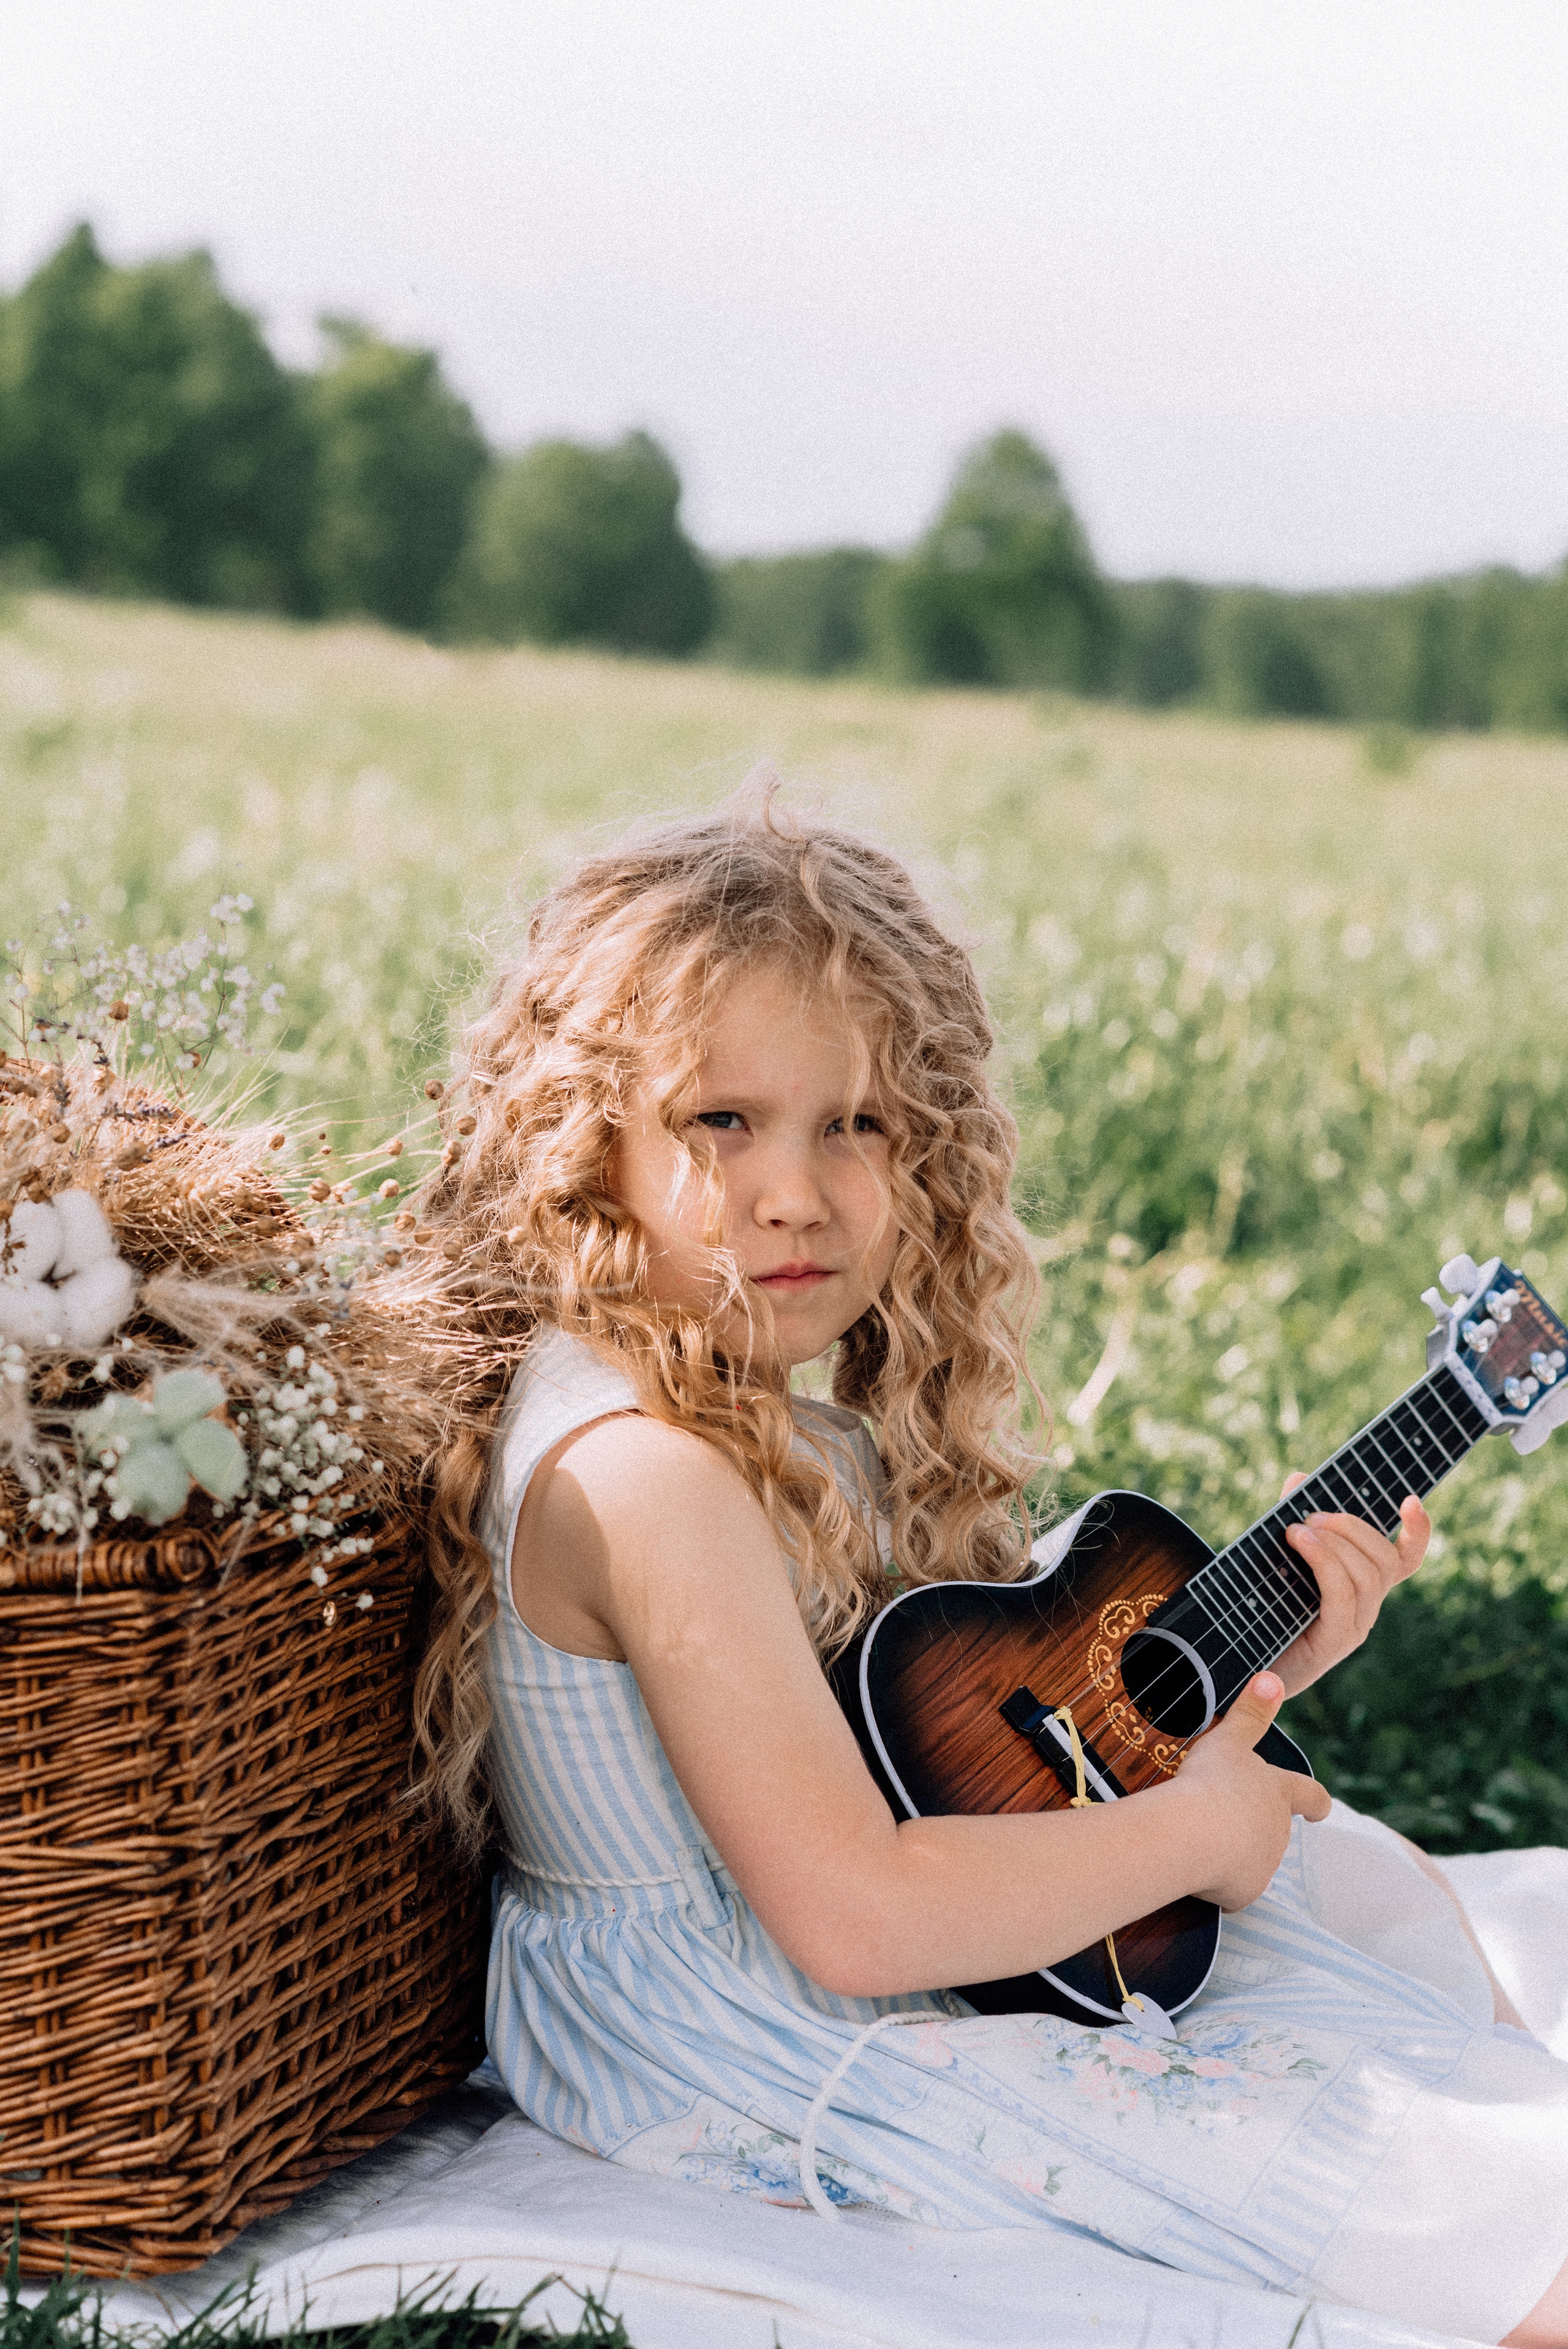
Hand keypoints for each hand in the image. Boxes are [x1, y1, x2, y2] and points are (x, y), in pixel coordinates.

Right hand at [1173, 1672, 1331, 1910]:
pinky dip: (1216, 1881)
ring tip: (1199, 1837)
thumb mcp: (1228, 1741)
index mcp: (1280, 1793)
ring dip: (1231, 1852)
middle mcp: (1279, 1830)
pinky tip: (1195, 1865)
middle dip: (1252, 1828)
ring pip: (1249, 1859)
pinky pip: (1230, 1888)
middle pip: (1272, 1830)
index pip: (1311, 1796)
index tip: (1321, 1810)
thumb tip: (1272, 1677)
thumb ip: (1252, 1713)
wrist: (1193, 1833)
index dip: (1316, 1801)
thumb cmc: (1210, 1782)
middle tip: (1221, 1818)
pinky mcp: (1246, 1892)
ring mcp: (1265, 1864)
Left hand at [1271, 1472, 1428, 1697]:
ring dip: (1333, 1542)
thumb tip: (1299, 1477)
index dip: (1418, 1531)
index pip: (1405, 1560)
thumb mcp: (1281, 1557)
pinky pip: (1341, 1595)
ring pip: (1367, 1575)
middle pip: (1386, 1560)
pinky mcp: (1334, 1641)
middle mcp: (1368, 1608)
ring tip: (1297, 1529)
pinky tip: (1298, 1541)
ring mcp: (1355, 1628)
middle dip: (1352, 1526)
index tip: (1410, 1499)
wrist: (1241, 1665)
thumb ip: (1294, 1518)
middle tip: (1312, 1514)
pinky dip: (1323, 1561)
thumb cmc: (1264, 1609)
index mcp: (1363, 1588)